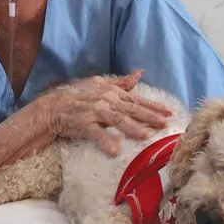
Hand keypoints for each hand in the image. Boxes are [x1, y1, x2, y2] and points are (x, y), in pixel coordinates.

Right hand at [37, 70, 172, 156]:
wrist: (54, 107)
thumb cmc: (78, 97)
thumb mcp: (99, 85)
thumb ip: (121, 82)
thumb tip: (139, 73)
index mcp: (112, 93)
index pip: (137, 100)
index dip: (153, 107)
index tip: (169, 113)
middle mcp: (106, 100)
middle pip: (131, 110)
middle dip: (149, 117)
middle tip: (164, 124)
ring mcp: (95, 112)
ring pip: (117, 120)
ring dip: (132, 128)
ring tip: (145, 136)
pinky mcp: (84, 123)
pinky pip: (96, 133)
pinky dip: (105, 141)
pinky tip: (114, 150)